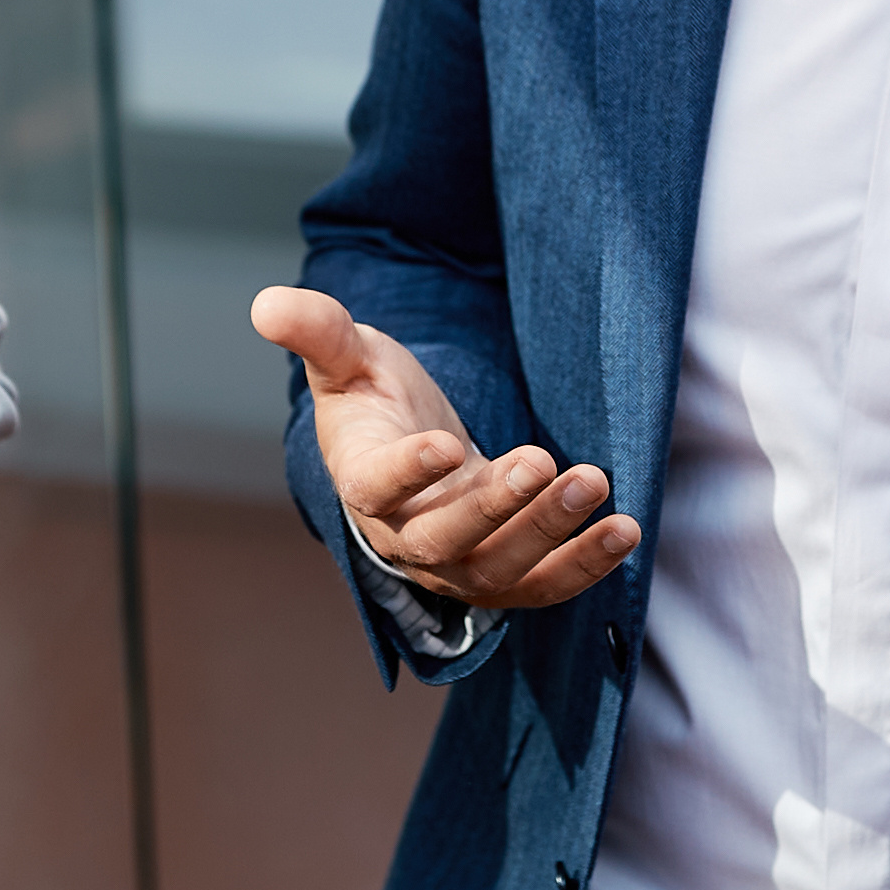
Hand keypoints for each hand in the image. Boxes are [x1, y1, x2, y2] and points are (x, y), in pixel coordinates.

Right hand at [251, 285, 638, 614]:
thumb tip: (266, 303)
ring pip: (498, 568)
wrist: (413, 454)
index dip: (408, 472)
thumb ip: (317, 333)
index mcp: (363, 483)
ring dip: (549, 533)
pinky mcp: (502, 575)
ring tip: (594, 484)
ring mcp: (455, 565)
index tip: (444, 442)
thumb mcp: (348, 359)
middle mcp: (404, 537)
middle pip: (445, 540)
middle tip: (540, 461)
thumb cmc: (376, 403)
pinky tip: (623, 529)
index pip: (376, 488)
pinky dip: (583, 565)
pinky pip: (542, 586)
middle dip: (495, 506)